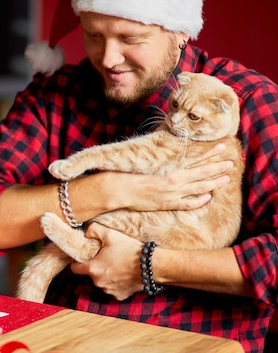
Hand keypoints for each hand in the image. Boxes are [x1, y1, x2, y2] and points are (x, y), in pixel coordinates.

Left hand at [70, 222, 143, 299]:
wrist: (152, 266)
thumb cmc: (130, 250)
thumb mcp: (110, 234)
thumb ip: (93, 230)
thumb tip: (86, 232)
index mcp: (93, 269)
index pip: (74, 269)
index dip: (77, 262)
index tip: (83, 258)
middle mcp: (99, 283)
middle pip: (90, 274)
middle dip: (95, 267)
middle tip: (106, 258)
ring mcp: (109, 291)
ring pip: (102, 282)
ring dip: (106, 276)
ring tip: (117, 265)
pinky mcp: (120, 296)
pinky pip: (113, 289)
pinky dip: (116, 283)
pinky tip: (123, 275)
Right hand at [110, 143, 232, 211]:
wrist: (120, 189)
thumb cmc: (130, 173)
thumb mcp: (148, 163)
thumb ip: (163, 160)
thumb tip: (172, 153)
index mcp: (170, 168)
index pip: (195, 159)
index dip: (210, 154)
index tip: (221, 148)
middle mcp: (175, 181)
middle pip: (202, 174)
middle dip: (217, 168)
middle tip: (231, 163)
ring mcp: (173, 194)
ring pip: (199, 188)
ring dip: (214, 183)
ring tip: (226, 178)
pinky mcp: (168, 204)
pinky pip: (188, 203)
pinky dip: (199, 200)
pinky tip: (208, 197)